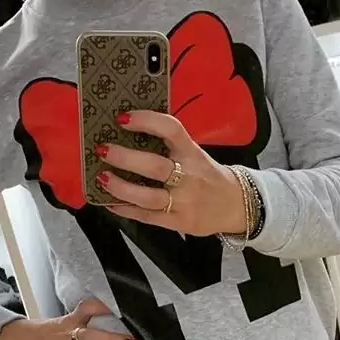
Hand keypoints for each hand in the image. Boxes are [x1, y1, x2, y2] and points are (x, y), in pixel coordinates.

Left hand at [94, 110, 246, 235]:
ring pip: (148, 197)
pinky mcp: (178, 222)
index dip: (146, 121)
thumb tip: (129, 135)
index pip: (171, 130)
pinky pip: (147, 217)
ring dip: (121, 187)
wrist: (236, 205)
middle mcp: (189, 176)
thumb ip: (170, 147)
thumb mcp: (196, 155)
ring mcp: (184, 202)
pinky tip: (109, 202)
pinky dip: (125, 209)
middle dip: (125, 158)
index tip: (122, 118)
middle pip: (155, 167)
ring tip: (103, 177)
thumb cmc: (208, 176)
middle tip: (103, 149)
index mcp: (192, 153)